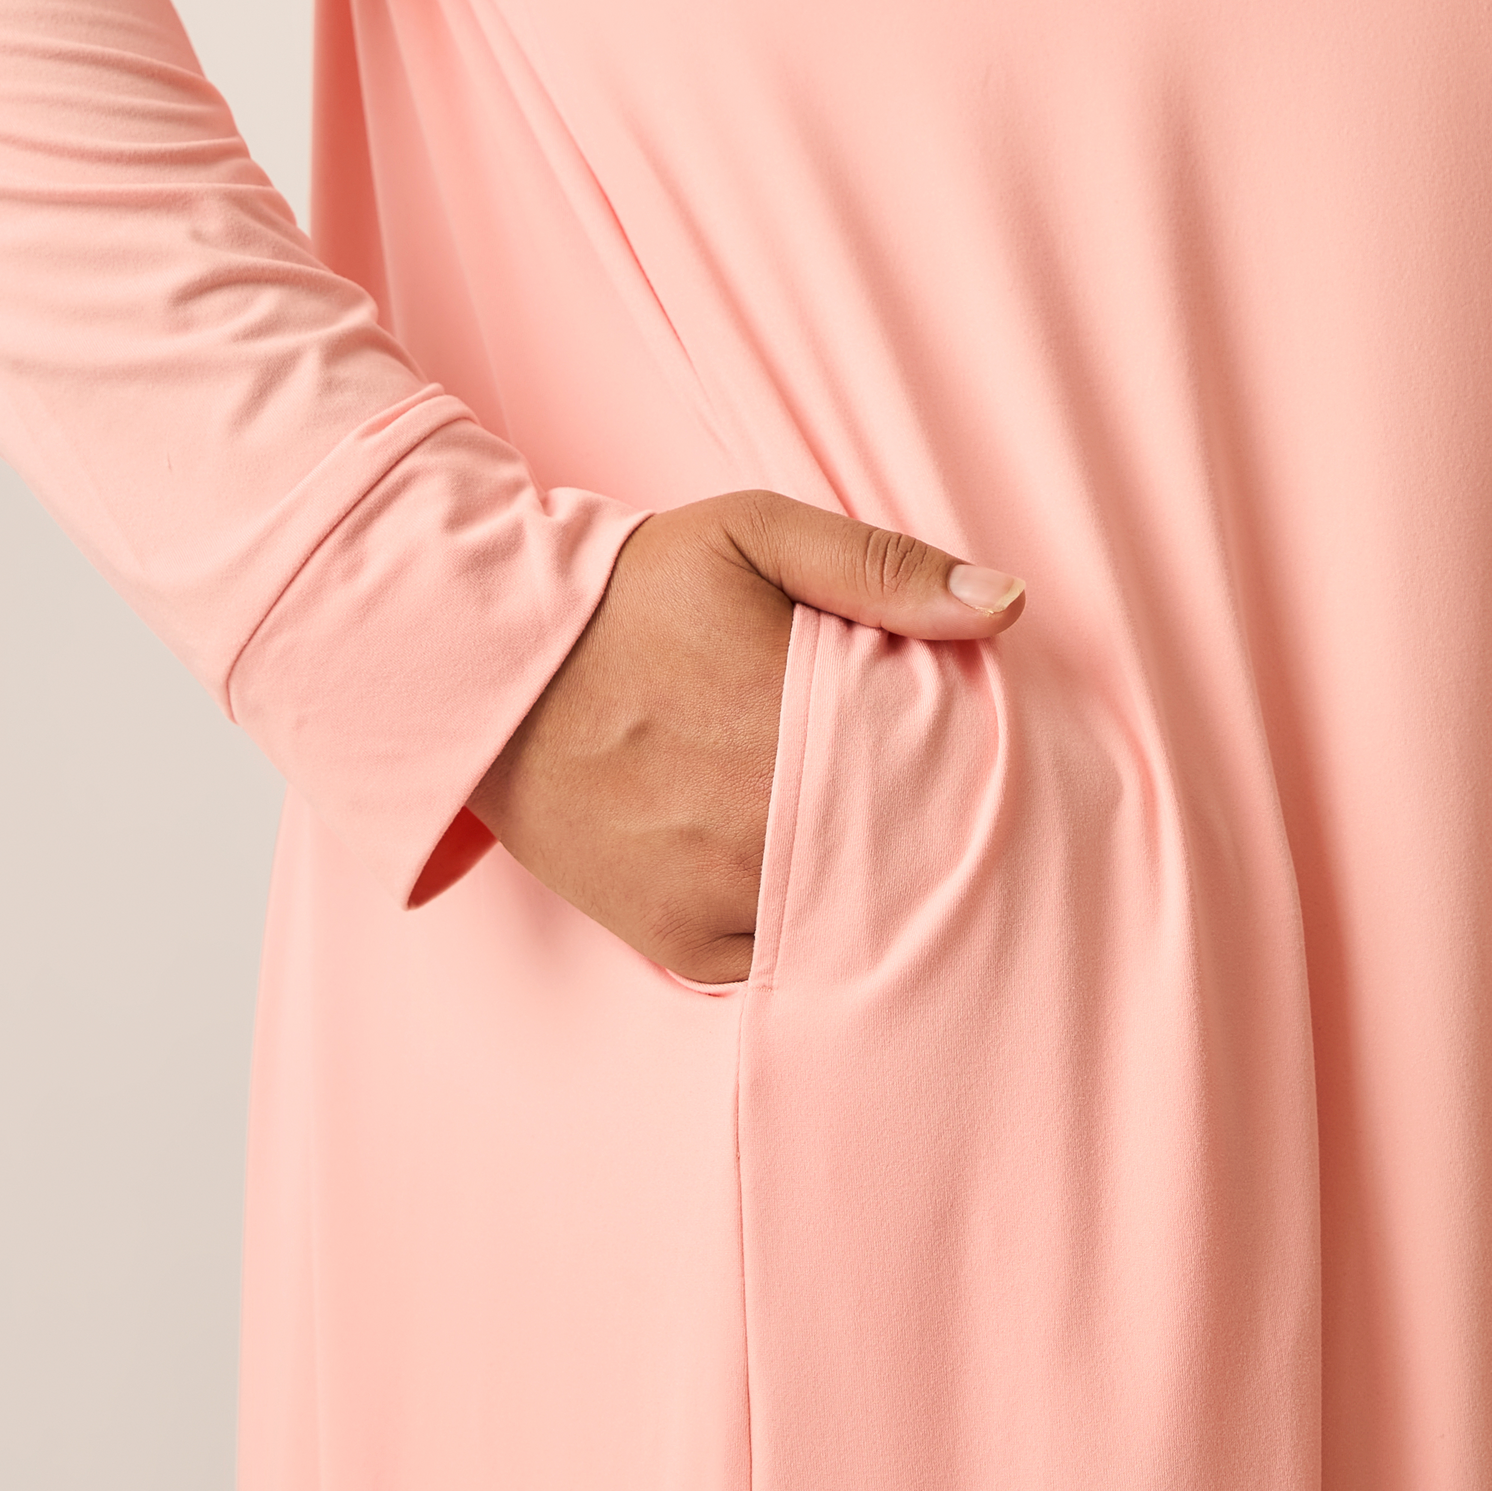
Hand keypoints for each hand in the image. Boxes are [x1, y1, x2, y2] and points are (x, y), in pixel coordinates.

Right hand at [467, 490, 1024, 982]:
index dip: (962, 771)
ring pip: (843, 915)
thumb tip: (1003, 606)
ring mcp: (714, 891)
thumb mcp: (750, 535)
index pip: (933, 775)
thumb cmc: (628, 595)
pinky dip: (797, 925)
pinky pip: (775, 955)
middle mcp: (758, 822)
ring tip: (865, 841)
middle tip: (924, 804)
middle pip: (898, 855)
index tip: (964, 756)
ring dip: (863, 886)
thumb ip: (879, 567)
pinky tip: (799, 876)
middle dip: (920, 834)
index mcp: (791, 718)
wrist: (488, 668)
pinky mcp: (675, 936)